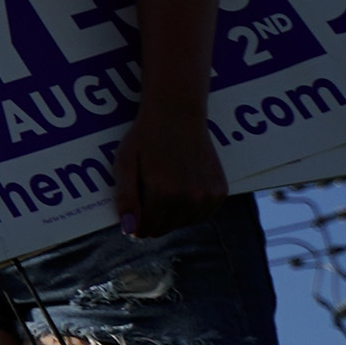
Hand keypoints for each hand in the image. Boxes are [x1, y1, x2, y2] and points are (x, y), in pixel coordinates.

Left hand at [117, 96, 227, 237]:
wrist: (178, 114)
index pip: (146, 228)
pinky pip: (202, 214)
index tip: (133, 210)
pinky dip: (191, 209)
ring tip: (165, 187)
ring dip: (172, 215)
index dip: (136, 222)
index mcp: (164, 193)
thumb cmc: (146, 138)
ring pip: (184, 223)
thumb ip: (126, 199)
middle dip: (152, 218)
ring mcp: (208, 196)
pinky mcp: (220, 192)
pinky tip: (182, 189)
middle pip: (164, 228)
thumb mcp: (125, 164)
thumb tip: (129, 230)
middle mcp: (190, 198)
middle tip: (148, 191)